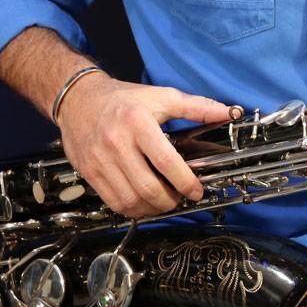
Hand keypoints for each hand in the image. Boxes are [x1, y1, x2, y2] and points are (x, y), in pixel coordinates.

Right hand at [55, 74, 233, 218]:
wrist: (79, 99)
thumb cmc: (124, 99)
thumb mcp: (162, 96)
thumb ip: (196, 106)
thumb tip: (227, 112)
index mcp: (138, 122)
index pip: (166, 161)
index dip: (185, 181)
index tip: (196, 190)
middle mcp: (117, 143)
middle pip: (148, 186)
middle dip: (170, 200)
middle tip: (180, 198)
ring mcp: (100, 160)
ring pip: (130, 199)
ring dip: (152, 209)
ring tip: (164, 202)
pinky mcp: (89, 172)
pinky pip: (113, 202)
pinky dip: (132, 209)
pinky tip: (143, 203)